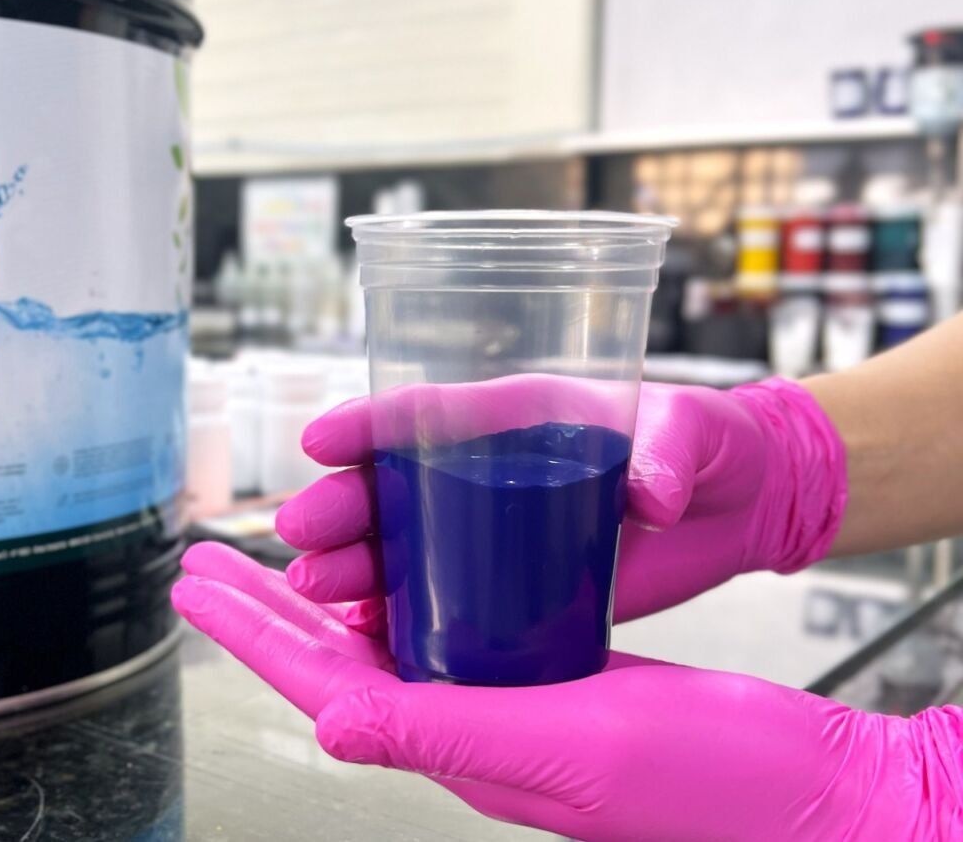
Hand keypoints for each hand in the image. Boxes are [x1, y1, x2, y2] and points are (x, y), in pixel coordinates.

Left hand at [175, 543, 957, 841]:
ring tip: (280, 562)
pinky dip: (408, 600)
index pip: (320, 681)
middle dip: (265, 609)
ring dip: (326, 600)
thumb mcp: (569, 747)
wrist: (800, 788)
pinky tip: (402, 580)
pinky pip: (450, 637)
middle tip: (207, 560)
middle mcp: (466, 726)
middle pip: (337, 658)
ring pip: (386, 644)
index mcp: (454, 743)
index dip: (248, 632)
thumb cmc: (702, 784)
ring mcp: (505, 707)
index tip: (192, 582)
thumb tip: (326, 721)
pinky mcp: (550, 684)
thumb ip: (446, 731)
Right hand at [276, 376, 846, 624]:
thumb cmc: (710, 440)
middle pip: (393, 488)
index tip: (320, 444)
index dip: (367, 425)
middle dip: (341, 510)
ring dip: (356, 568)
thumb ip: (669, 447)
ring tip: (322, 590)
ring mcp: (498, 534)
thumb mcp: (692, 426)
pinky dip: (401, 616)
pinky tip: (367, 632)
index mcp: (515, 416)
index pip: (424, 413)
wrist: (741, 504)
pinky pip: (446, 601)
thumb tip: (648, 493)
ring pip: (404, 548)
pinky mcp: (519, 588)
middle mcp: (489, 472)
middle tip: (302, 536)